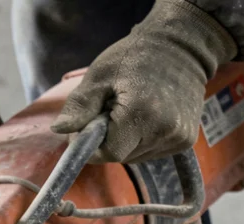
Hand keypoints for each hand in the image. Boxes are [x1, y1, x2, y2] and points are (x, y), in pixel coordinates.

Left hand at [51, 0, 237, 163]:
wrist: (182, 47)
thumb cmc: (135, 57)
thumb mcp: (100, 75)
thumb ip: (80, 106)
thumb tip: (58, 130)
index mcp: (141, 113)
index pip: (109, 153)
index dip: (93, 146)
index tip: (88, 127)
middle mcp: (164, 130)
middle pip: (121, 156)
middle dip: (107, 141)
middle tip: (109, 112)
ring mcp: (177, 138)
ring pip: (135, 156)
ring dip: (124, 141)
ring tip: (129, 110)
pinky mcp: (185, 141)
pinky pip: (151, 152)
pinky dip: (141, 140)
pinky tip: (145, 117)